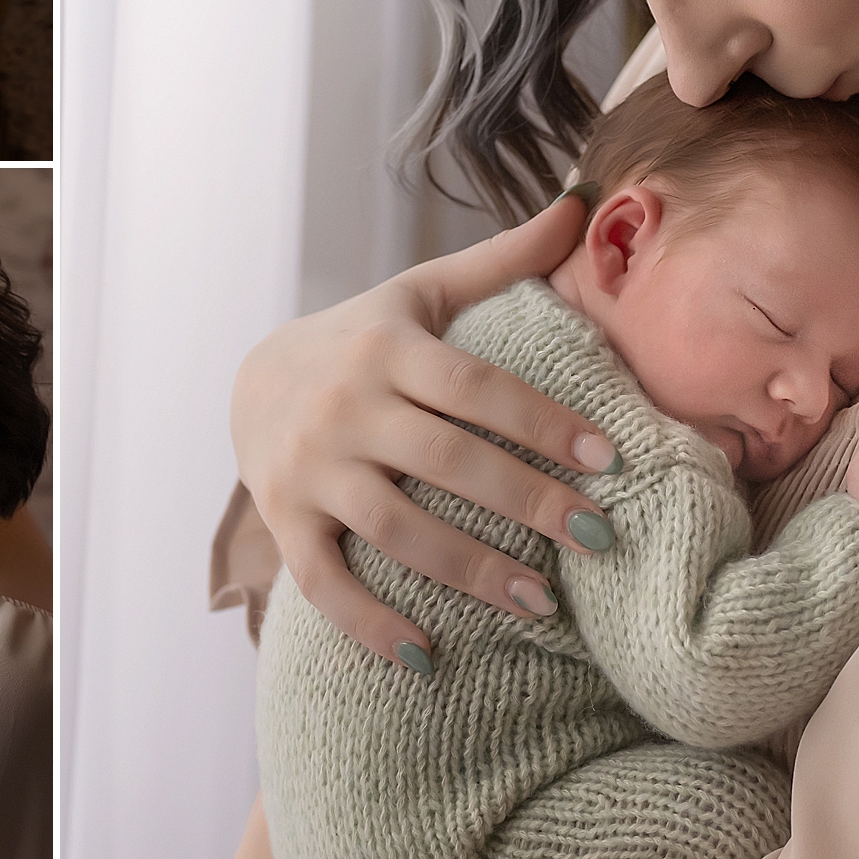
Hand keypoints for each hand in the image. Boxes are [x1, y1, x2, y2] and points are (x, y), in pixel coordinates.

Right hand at [230, 192, 618, 670]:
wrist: (250, 377)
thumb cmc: (362, 336)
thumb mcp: (421, 292)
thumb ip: (502, 259)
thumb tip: (584, 201)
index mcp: (388, 346)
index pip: (475, 387)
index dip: (542, 422)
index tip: (608, 458)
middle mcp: (347, 406)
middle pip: (447, 462)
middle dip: (526, 503)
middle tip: (598, 539)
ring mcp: (309, 467)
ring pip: (395, 527)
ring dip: (468, 571)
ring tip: (540, 603)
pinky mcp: (283, 520)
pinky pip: (325, 582)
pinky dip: (371, 623)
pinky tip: (429, 656)